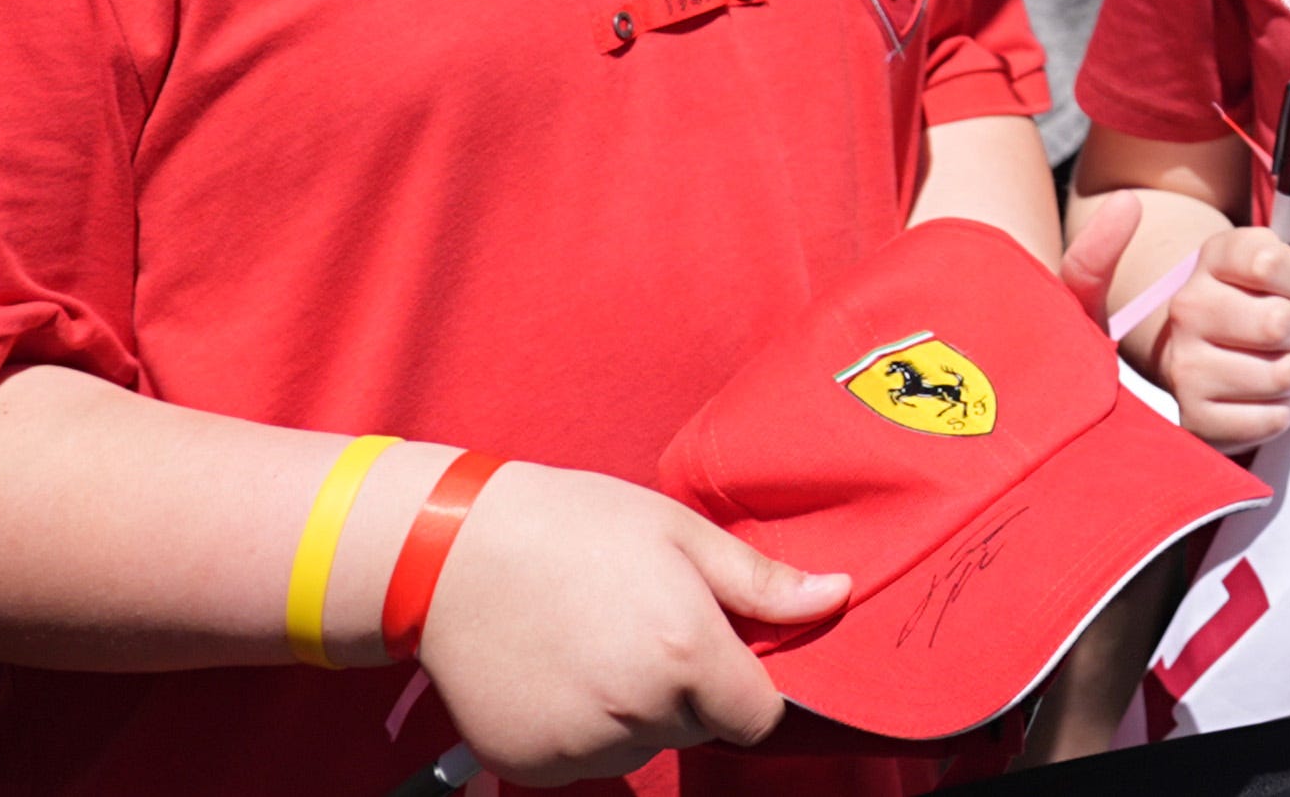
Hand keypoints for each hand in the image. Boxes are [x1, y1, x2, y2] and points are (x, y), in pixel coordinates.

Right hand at [412, 457, 844, 785]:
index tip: (719, 649)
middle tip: (643, 626)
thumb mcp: (678, 532)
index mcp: (687, 656)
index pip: (758, 719)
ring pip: (640, 748)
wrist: (451, 552)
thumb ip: (760, 583)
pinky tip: (556, 671)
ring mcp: (580, 747)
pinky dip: (580, 730)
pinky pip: (582, 762)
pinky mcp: (531, 765)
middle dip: (688, 692)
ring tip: (594, 642)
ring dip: (635, 714)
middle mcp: (639, 713)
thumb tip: (838, 597)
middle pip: (697, 730)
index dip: (746, 687)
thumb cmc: (575, 525)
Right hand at [1135, 216, 1289, 450]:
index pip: (1268, 262)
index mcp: (1214, 258)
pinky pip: (1271, 419)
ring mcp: (1185, 366)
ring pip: (1281, 375)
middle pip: (1278, 323)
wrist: (1208, 347)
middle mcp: (1189, 309)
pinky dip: (1285, 410)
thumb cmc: (1271, 298)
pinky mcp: (1195, 418)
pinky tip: (1272, 394)